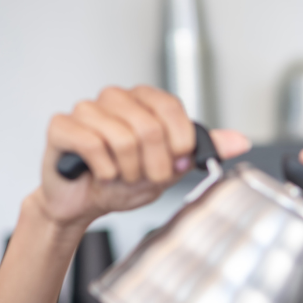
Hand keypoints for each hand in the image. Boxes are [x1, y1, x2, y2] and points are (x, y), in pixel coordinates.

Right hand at [37, 85, 250, 226]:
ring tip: (121, 175)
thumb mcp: (173, 168)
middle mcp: (116, 98)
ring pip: (122, 138)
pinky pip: (93, 145)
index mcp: (144, 101)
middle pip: (149, 127)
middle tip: (144, 176)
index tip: (175, 161)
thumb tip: (240, 140)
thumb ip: (204, 151)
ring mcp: (86, 109)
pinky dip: (103, 169)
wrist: (85, 203)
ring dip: (127, 171)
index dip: (178, 143)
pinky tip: (100, 173)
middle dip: (153, 165)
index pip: (172, 108)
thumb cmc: (125, 182)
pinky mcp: (62, 126)